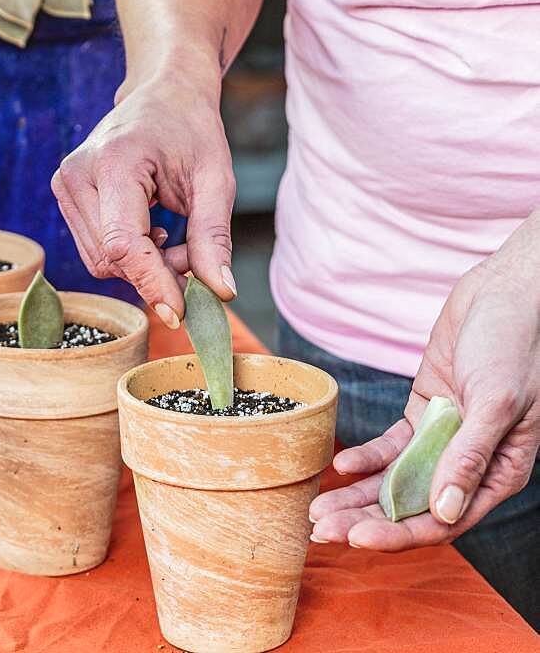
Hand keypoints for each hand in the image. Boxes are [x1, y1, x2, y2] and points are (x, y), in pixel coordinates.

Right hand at [51, 74, 236, 327]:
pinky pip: (96, 249)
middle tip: (194, 254)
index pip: (123, 244)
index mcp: (114, 162)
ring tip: (174, 236)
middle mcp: (77, 174)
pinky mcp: (65, 194)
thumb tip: (222, 292)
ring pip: (101, 260)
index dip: (152, 283)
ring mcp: (65, 184)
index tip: (181, 313)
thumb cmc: (192, 129)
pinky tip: (152, 231)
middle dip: (156, 271)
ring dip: (143, 265)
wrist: (164, 92)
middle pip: (111, 259)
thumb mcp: (215, 180)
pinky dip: (129, 255)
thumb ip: (214, 237)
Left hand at [310, 212, 539, 549]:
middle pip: (413, 505)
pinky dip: (366, 456)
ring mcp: (442, 437)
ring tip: (318, 509)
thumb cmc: (515, 344)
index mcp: (498, 472)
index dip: (399, 534)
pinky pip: (392, 444)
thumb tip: (444, 510)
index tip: (357, 540)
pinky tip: (341, 465)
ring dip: (358, 495)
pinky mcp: (424, 411)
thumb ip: (470, 456)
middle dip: (366, 520)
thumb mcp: (496, 401)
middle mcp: (468, 462)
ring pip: (396, 478)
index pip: (443, 520)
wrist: (504, 295)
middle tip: (321, 530)